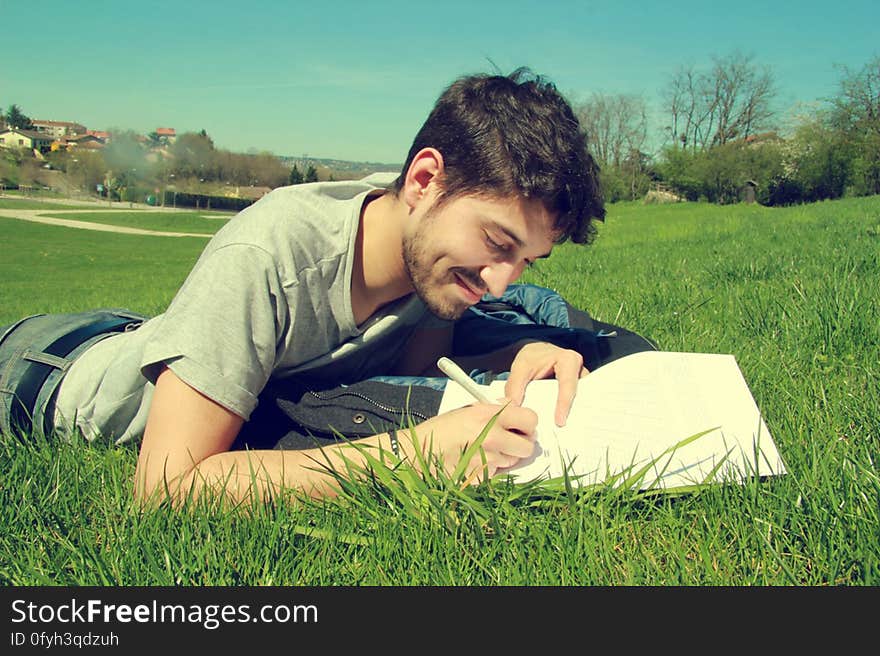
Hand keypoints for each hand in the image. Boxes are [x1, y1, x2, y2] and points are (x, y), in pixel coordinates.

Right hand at [402, 403, 537, 482]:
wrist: (417, 454)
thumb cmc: (439, 430)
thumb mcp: (466, 409)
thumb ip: (492, 408)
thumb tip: (512, 405)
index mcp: (488, 415)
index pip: (530, 419)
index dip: (528, 424)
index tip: (522, 425)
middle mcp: (491, 437)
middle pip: (528, 447)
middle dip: (521, 444)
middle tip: (510, 441)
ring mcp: (487, 460)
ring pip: (513, 462)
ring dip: (505, 458)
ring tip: (484, 450)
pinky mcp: (481, 478)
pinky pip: (496, 474)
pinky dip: (490, 470)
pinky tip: (474, 462)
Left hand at [504, 341, 588, 426]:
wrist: (537, 353)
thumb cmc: (532, 357)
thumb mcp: (521, 366)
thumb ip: (514, 385)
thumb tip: (513, 407)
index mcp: (568, 360)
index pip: (568, 385)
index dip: (564, 404)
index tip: (559, 422)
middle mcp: (579, 371)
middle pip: (579, 395)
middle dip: (574, 413)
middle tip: (566, 433)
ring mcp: (581, 382)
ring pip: (580, 401)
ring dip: (573, 416)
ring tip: (566, 435)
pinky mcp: (578, 391)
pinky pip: (575, 404)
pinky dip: (568, 415)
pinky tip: (560, 429)